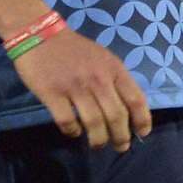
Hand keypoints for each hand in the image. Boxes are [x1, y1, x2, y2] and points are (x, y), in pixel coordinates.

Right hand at [13, 28, 152, 150]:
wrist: (40, 35)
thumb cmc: (75, 49)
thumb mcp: (103, 58)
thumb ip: (115, 80)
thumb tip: (127, 109)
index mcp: (114, 69)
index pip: (136, 99)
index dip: (142, 120)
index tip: (142, 133)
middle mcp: (98, 79)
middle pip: (116, 116)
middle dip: (121, 137)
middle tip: (120, 147)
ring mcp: (75, 87)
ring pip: (94, 123)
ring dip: (99, 139)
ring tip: (98, 145)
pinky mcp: (53, 93)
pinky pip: (67, 121)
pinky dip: (72, 131)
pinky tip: (73, 132)